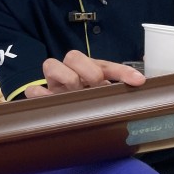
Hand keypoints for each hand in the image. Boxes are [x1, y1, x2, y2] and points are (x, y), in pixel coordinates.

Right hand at [24, 50, 146, 97]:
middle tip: (98, 85)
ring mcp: (53, 83)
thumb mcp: (106, 97)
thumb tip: (139, 86)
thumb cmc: (90, 104)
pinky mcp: (41, 96)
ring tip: (76, 92)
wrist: (65, 116)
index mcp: (90, 69)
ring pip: (51, 65)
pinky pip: (33, 91)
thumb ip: (118, 91)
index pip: (106, 65)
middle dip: (89, 70)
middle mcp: (70, 71)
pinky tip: (49, 100)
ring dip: (66, 77)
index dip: (121, 71)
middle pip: (73, 56)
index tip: (137, 81)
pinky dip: (39, 94)